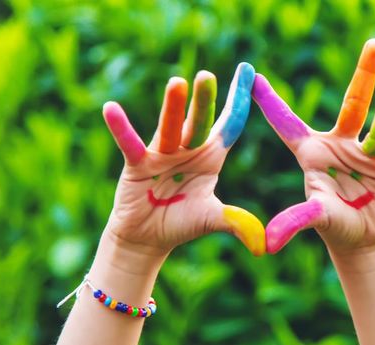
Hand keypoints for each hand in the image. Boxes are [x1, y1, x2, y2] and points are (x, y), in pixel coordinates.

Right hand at [102, 63, 264, 256]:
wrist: (147, 239)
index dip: (238, 100)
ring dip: (172, 107)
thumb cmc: (181, 223)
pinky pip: (131, 145)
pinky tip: (111, 108)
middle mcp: (188, 150)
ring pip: (169, 128)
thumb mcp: (212, 219)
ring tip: (177, 83)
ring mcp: (162, 155)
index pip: (228, 124)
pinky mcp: (137, 166)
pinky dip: (121, 128)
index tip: (248, 71)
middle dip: (204, 100)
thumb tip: (263, 245)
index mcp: (211, 157)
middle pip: (198, 122)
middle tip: (209, 75)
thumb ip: (235, 222)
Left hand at [252, 39, 374, 254]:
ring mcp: (368, 155)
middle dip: (364, 74)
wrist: (360, 240)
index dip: (271, 102)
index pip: (289, 123)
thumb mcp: (314, 217)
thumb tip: (271, 243)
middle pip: (354, 105)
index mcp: (313, 153)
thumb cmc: (331, 224)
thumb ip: (296, 221)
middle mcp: (341, 146)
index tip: (253, 76)